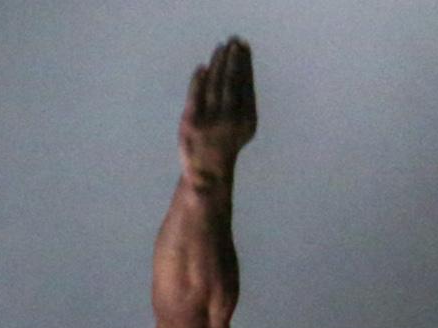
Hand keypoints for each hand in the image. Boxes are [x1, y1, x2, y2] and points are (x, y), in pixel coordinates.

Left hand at [179, 36, 255, 177]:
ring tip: (220, 49)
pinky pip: (195, 97)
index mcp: (247, 119)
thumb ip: (245, 104)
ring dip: (217, 64)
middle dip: (232, 59)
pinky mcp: (190, 125)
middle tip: (232, 42)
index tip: (243, 47)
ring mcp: (209, 122)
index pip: (246, 84)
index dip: (245, 63)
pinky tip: (202, 68)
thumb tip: (244, 72)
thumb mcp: (244, 128)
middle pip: (231, 81)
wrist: (207, 175)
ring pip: (214, 85)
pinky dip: (198, 81)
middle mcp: (230, 119)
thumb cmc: (226, 147)